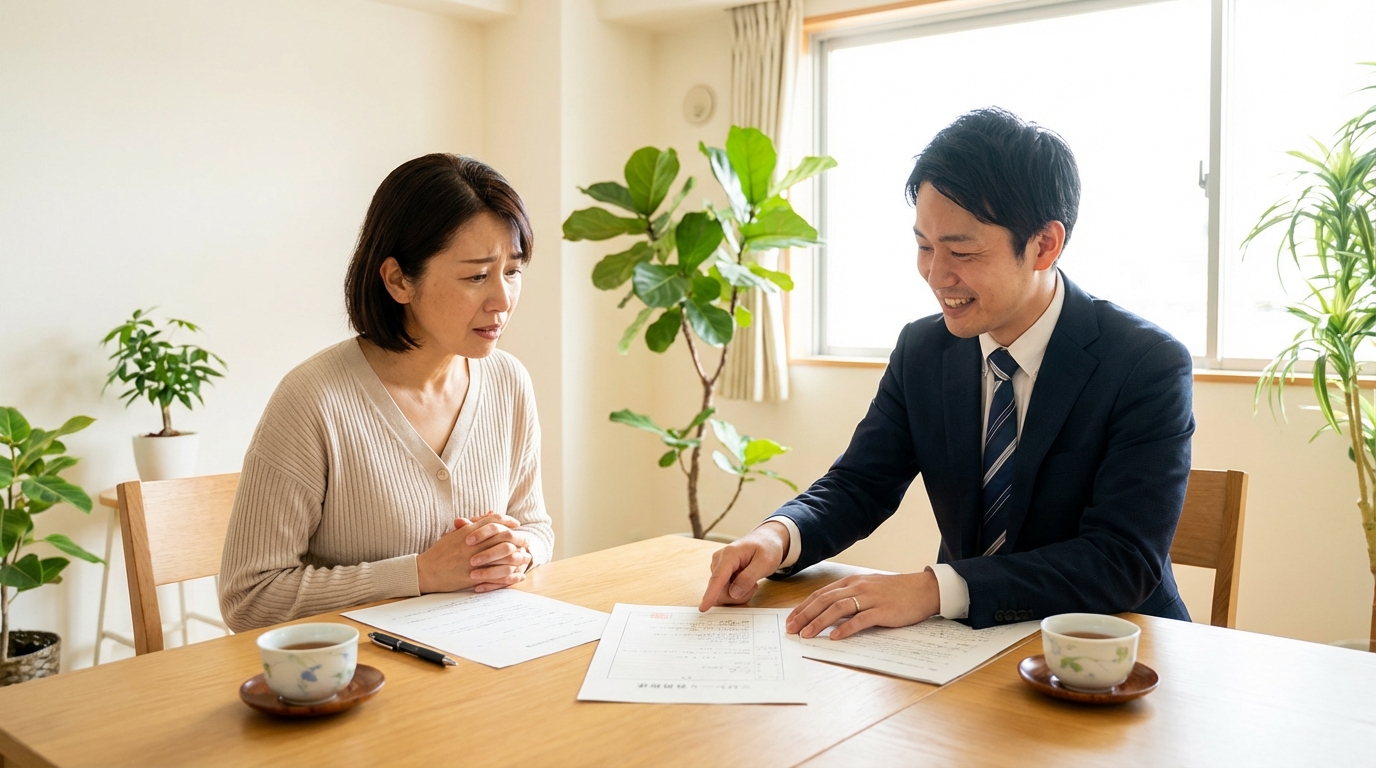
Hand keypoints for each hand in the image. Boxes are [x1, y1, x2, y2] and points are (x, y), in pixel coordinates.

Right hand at [416, 512, 520, 593]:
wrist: (426, 570)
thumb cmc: (440, 551)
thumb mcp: (456, 533)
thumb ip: (474, 523)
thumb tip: (491, 513)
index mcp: (469, 532)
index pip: (494, 521)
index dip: (508, 521)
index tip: (517, 524)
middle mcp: (474, 544)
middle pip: (504, 536)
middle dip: (518, 538)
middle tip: (526, 540)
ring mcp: (475, 560)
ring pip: (504, 556)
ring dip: (518, 556)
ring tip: (525, 557)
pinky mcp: (475, 576)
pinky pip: (498, 575)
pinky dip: (510, 574)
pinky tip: (517, 574)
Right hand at [698, 521, 788, 610]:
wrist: (766, 540)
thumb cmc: (767, 549)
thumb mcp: (765, 562)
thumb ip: (749, 577)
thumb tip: (733, 593)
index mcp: (729, 554)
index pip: (718, 578)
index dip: (710, 594)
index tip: (703, 608)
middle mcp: (719, 560)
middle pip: (720, 590)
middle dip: (737, 596)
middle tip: (754, 586)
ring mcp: (718, 566)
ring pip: (722, 592)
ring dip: (738, 594)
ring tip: (752, 582)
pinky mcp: (720, 572)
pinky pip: (724, 590)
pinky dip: (737, 591)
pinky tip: (746, 582)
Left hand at [786, 571, 940, 639]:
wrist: (923, 589)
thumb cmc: (895, 591)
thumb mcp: (868, 588)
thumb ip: (849, 597)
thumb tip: (828, 612)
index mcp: (852, 582)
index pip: (821, 594)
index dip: (803, 607)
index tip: (790, 619)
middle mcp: (858, 587)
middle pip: (824, 600)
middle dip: (805, 615)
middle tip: (791, 629)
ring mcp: (870, 598)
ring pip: (838, 608)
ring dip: (819, 622)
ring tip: (807, 634)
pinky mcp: (882, 611)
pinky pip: (860, 619)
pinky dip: (846, 628)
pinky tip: (835, 637)